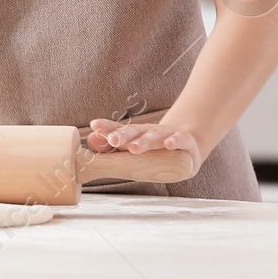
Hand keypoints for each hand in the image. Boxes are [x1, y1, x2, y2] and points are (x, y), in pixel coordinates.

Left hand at [86, 117, 202, 175]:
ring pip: (155, 136)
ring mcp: (167, 135)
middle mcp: (149, 132)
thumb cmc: (155, 152)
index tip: (95, 126)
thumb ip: (110, 147)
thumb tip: (90, 139)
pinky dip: (175, 141)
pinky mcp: (185, 141)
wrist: (187, 147)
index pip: (119, 130)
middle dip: (123, 136)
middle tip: (113, 140)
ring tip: (134, 148)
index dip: (107, 128)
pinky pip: (181, 140)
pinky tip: (168, 144)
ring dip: (144, 141)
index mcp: (135, 134)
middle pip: (134, 132)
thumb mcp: (134, 150)